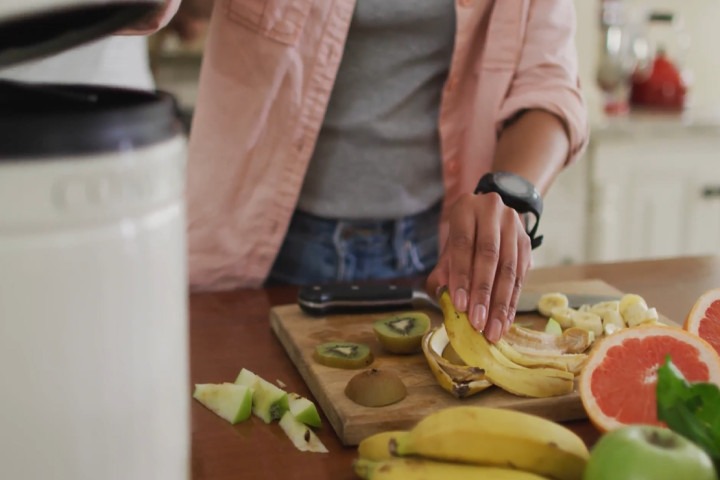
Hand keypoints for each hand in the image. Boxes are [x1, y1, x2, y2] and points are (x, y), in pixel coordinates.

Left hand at [426, 192, 531, 342]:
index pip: (463, 244)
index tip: (460, 305)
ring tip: (493, 329)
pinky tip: (505, 320)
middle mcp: (493, 211)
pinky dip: (512, 301)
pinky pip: (521, 275)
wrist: (487, 213)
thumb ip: (444, 268)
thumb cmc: (462, 234)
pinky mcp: (526, 241)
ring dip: (501, 303)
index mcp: (466, 208)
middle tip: (477, 323)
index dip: (462, 276)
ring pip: (509, 267)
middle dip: (483, 293)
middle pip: (489, 256)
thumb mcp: (448, 245)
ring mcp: (513, 225)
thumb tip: (444, 296)